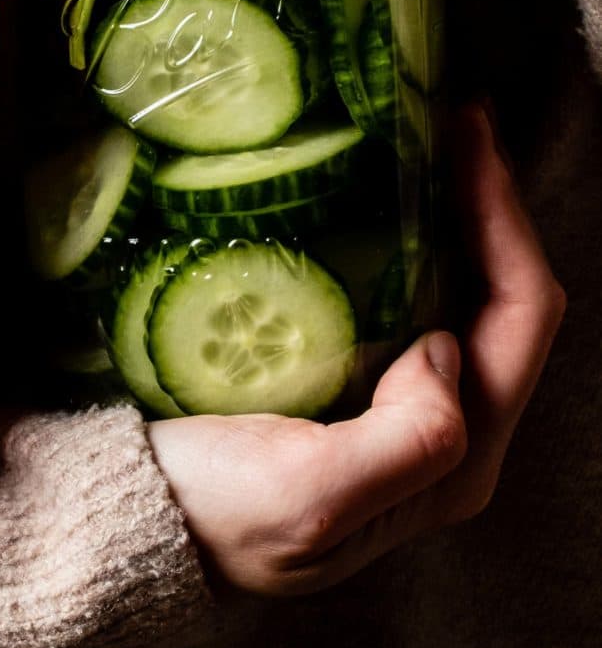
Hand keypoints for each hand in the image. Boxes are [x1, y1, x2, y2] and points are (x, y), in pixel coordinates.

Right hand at [148, 106, 564, 595]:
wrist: (128, 528)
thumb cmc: (210, 516)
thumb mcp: (310, 497)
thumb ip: (406, 442)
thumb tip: (444, 349)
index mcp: (452, 464)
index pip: (518, 319)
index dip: (505, 219)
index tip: (463, 137)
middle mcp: (443, 440)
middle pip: (506, 303)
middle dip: (491, 205)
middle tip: (452, 119)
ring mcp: (399, 415)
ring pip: (465, 299)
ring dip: (458, 219)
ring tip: (429, 144)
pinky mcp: (352, 394)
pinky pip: (412, 306)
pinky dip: (411, 243)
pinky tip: (379, 200)